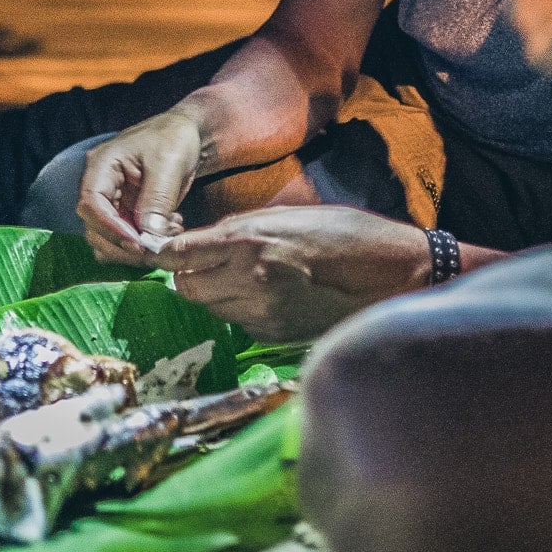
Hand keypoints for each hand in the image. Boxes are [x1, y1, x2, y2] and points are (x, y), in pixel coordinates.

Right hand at [76, 109, 204, 263]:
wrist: (185, 136)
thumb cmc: (174, 139)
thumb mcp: (168, 164)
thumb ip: (157, 200)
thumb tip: (148, 236)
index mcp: (102, 165)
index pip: (91, 203)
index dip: (109, 227)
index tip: (137, 242)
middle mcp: (101, 186)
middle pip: (94, 226)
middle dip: (122, 244)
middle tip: (155, 249)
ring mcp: (113, 202)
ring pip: (108, 237)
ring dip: (135, 247)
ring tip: (168, 235)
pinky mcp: (127, 213)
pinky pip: (126, 237)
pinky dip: (145, 243)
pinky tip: (169, 231)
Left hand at [155, 205, 430, 341]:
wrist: (390, 273)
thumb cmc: (343, 234)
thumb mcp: (284, 216)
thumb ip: (237, 231)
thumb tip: (199, 244)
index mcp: (248, 241)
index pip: (179, 254)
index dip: (165, 253)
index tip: (161, 251)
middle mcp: (248, 279)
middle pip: (186, 287)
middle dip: (190, 276)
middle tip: (207, 265)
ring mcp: (261, 312)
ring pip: (210, 308)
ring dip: (216, 295)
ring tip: (247, 279)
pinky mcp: (274, 334)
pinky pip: (239, 323)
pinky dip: (243, 311)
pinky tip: (271, 297)